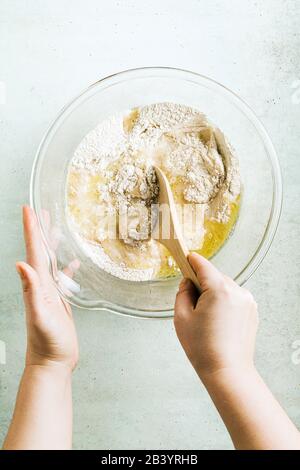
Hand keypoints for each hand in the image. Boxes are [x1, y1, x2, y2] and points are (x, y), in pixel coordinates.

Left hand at [16, 206, 78, 371]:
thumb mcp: (40, 315)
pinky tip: (73, 261)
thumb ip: (31, 291)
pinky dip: (67, 267)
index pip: (34, 251)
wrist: (53, 361)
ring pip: (51, 261)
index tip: (29, 209)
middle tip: (41, 211)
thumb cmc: (46, 342)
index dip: (31, 230)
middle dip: (40, 230)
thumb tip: (20, 264)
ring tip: (55, 228)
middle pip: (41, 251)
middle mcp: (41, 285)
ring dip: (52, 244)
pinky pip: (63, 278)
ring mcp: (50, 293)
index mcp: (37, 285)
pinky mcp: (60, 301)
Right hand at [174, 252, 257, 380]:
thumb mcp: (182, 317)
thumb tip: (188, 283)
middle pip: (214, 276)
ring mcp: (247, 301)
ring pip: (225, 287)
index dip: (192, 261)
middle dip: (202, 283)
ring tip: (206, 318)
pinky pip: (234, 298)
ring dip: (214, 293)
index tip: (185, 257)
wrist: (227, 371)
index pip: (203, 265)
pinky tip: (217, 322)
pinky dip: (224, 303)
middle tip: (192, 303)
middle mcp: (237, 291)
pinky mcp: (252, 311)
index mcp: (219, 290)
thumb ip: (182, 293)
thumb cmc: (203, 348)